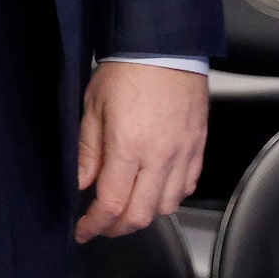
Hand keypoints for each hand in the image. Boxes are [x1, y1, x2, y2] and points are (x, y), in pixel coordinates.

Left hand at [74, 62, 206, 241]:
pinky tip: (154, 190)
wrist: (165, 46)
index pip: (111, 204)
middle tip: (100, 226)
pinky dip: (170, 198)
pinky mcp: (198, 146)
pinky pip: (187, 187)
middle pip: (141, 215)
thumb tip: (81, 184)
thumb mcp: (94, 106)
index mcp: (129, 146)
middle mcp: (160, 157)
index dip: (95, 225)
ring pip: (166, 207)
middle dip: (116, 228)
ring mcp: (183, 153)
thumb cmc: (126, 69)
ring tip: (126, 208)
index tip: (83, 231)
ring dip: (144, 215)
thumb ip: (88, 150)